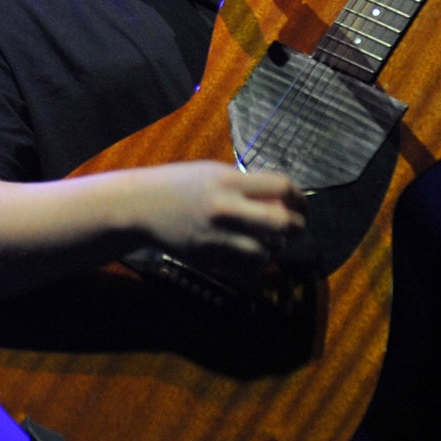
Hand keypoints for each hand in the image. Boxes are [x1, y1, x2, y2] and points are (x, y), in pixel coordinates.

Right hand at [130, 161, 308, 280]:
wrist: (140, 206)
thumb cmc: (179, 184)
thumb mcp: (213, 172)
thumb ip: (246, 184)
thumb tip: (283, 199)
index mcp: (228, 181)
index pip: (281, 187)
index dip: (299, 196)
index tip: (299, 203)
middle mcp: (226, 209)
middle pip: (282, 222)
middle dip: (296, 226)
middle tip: (295, 227)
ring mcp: (217, 236)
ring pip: (267, 251)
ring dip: (275, 247)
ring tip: (268, 241)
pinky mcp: (209, 257)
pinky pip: (247, 268)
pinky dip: (256, 263)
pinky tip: (251, 254)